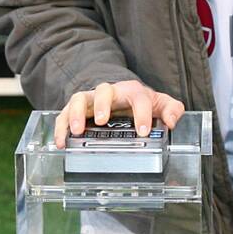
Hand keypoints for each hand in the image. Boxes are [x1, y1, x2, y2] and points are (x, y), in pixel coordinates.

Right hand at [53, 80, 184, 148]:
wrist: (119, 95)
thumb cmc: (138, 102)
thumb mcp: (158, 104)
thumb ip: (171, 109)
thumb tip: (172, 121)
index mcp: (132, 91)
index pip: (138, 98)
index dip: (141, 113)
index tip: (142, 131)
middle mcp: (109, 92)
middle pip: (103, 91)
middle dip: (102, 105)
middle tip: (102, 121)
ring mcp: (90, 100)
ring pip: (79, 99)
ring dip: (76, 114)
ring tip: (76, 131)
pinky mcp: (75, 110)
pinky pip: (64, 115)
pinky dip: (60, 127)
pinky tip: (61, 142)